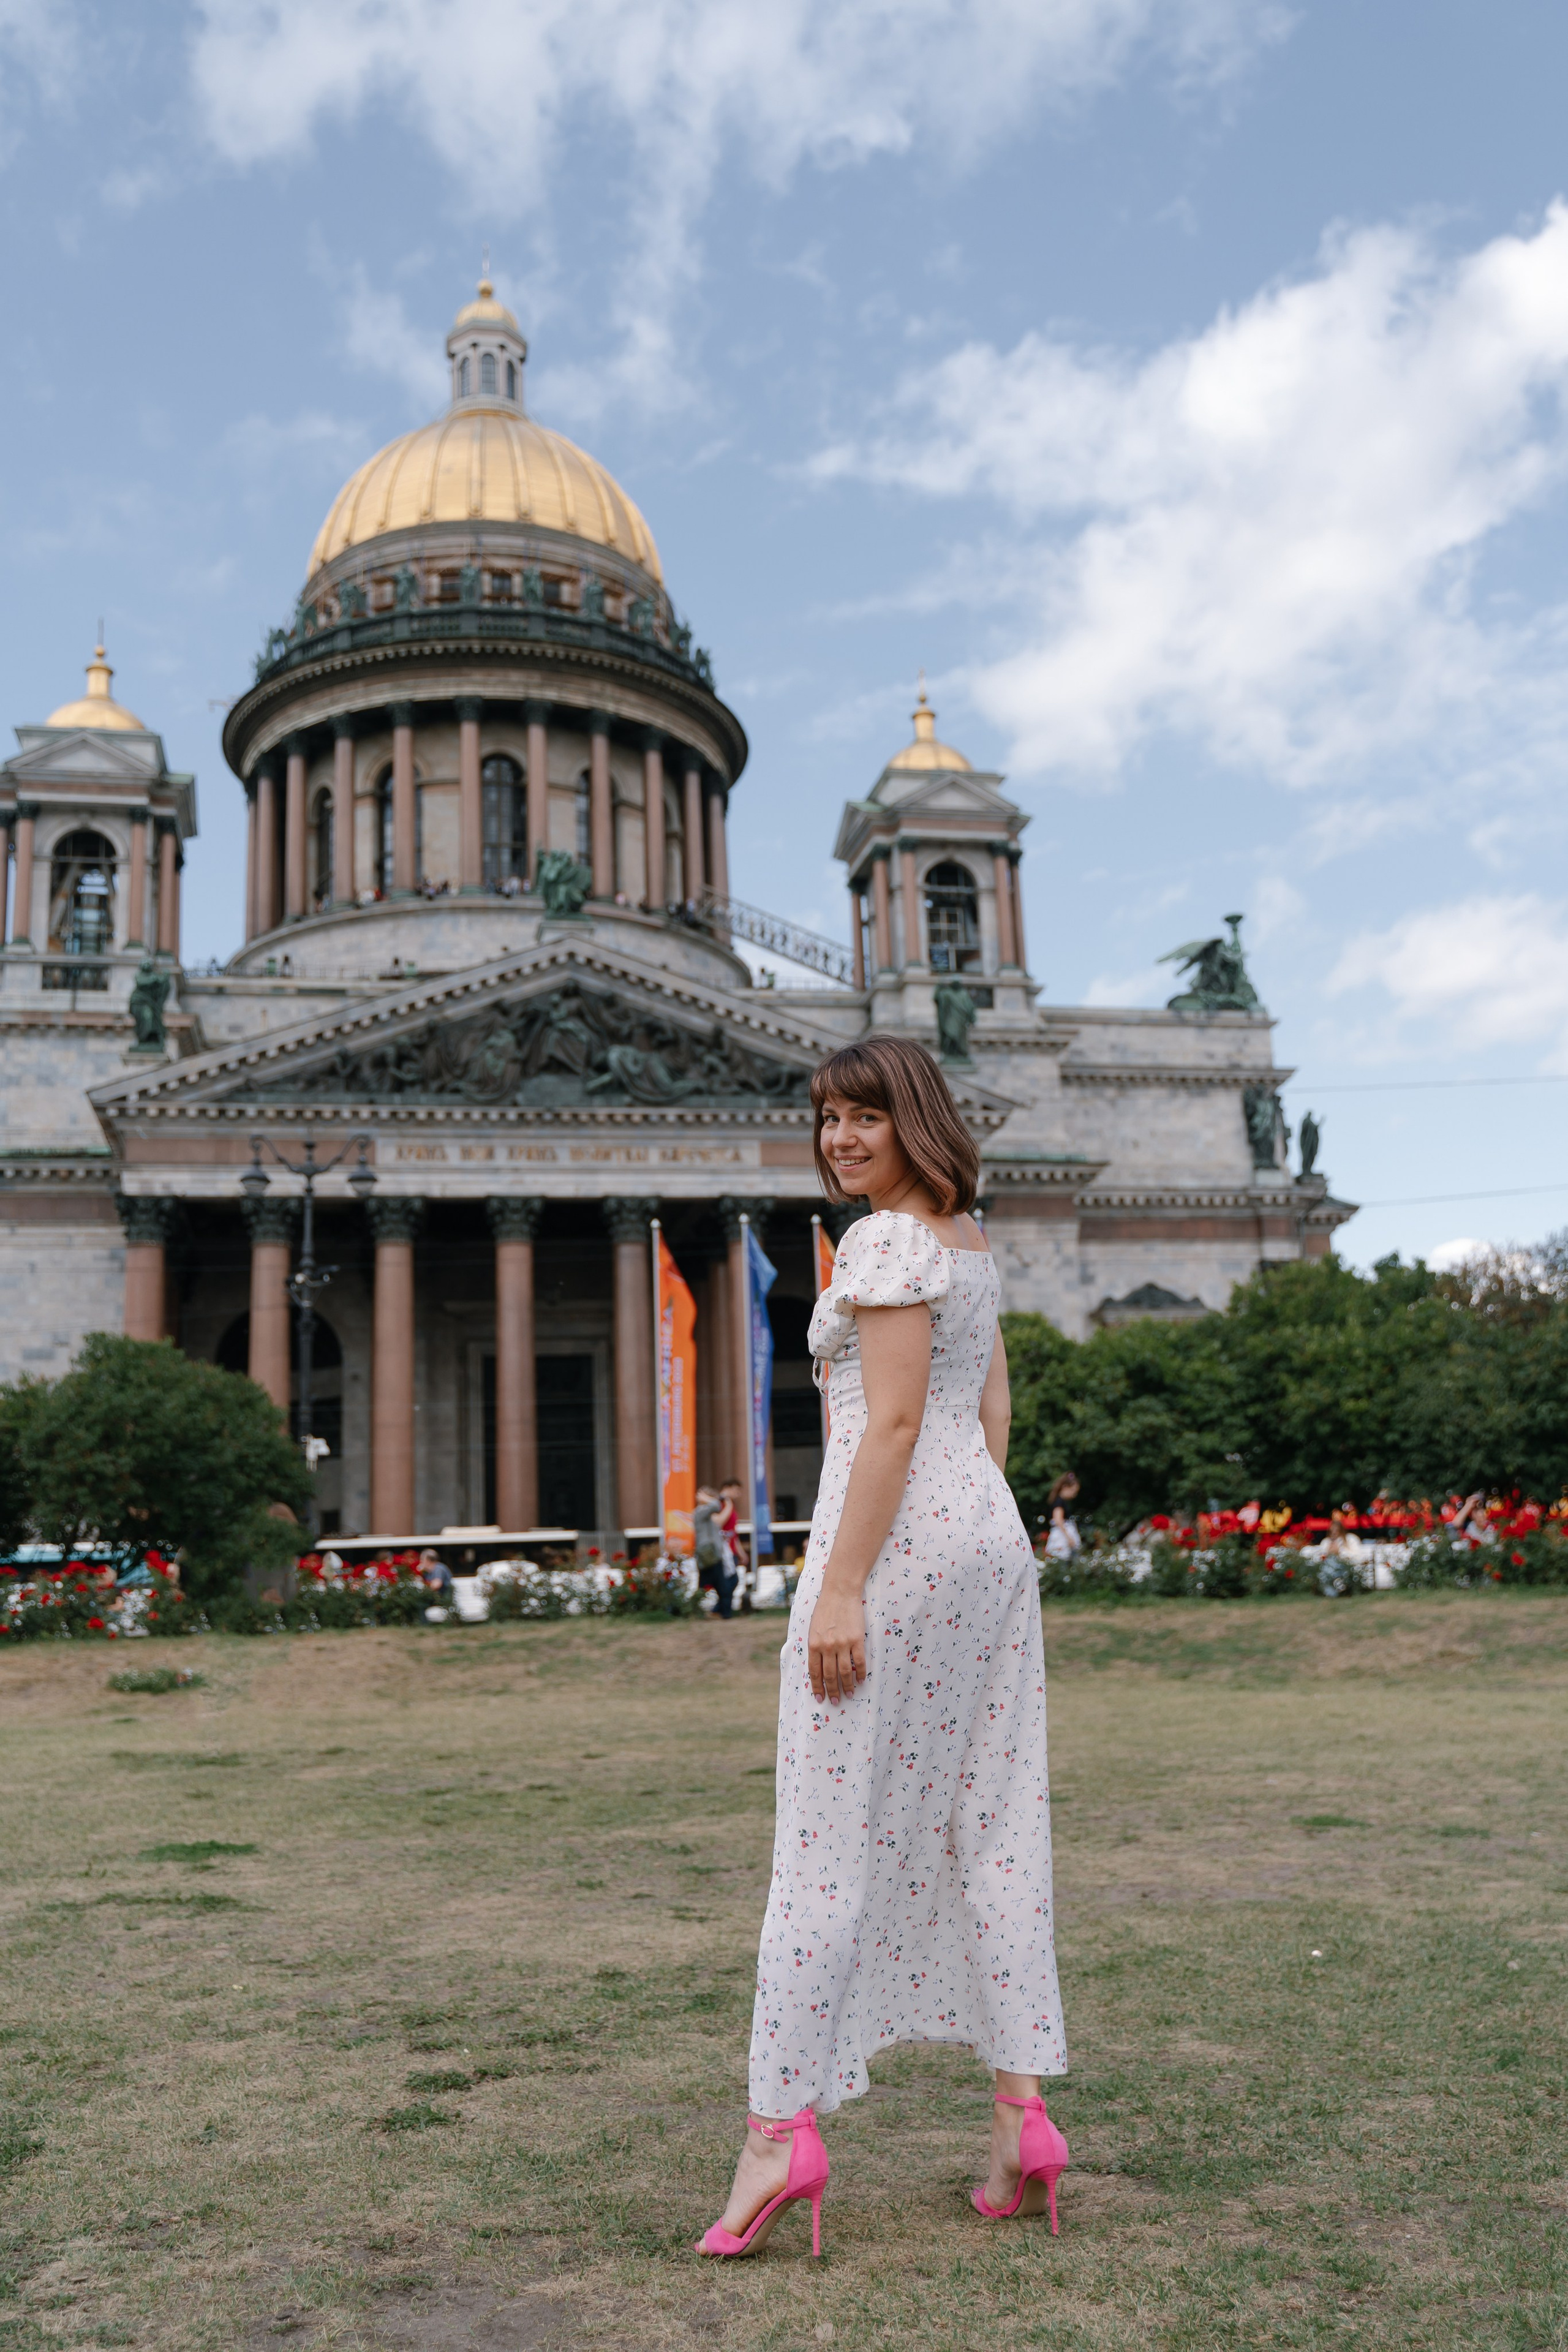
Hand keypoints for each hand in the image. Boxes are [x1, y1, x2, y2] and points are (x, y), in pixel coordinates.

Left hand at [807, 1581, 866, 1703]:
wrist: (839, 1592)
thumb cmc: (825, 1609)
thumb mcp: (813, 1628)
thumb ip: (815, 1647)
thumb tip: (818, 1666)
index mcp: (814, 1644)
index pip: (815, 1672)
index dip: (818, 1687)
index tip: (820, 1698)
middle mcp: (827, 1646)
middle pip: (830, 1676)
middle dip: (832, 1691)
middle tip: (835, 1701)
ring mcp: (843, 1644)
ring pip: (845, 1672)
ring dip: (847, 1686)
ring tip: (850, 1694)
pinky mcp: (857, 1640)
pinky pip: (859, 1662)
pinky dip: (861, 1673)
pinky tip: (861, 1680)